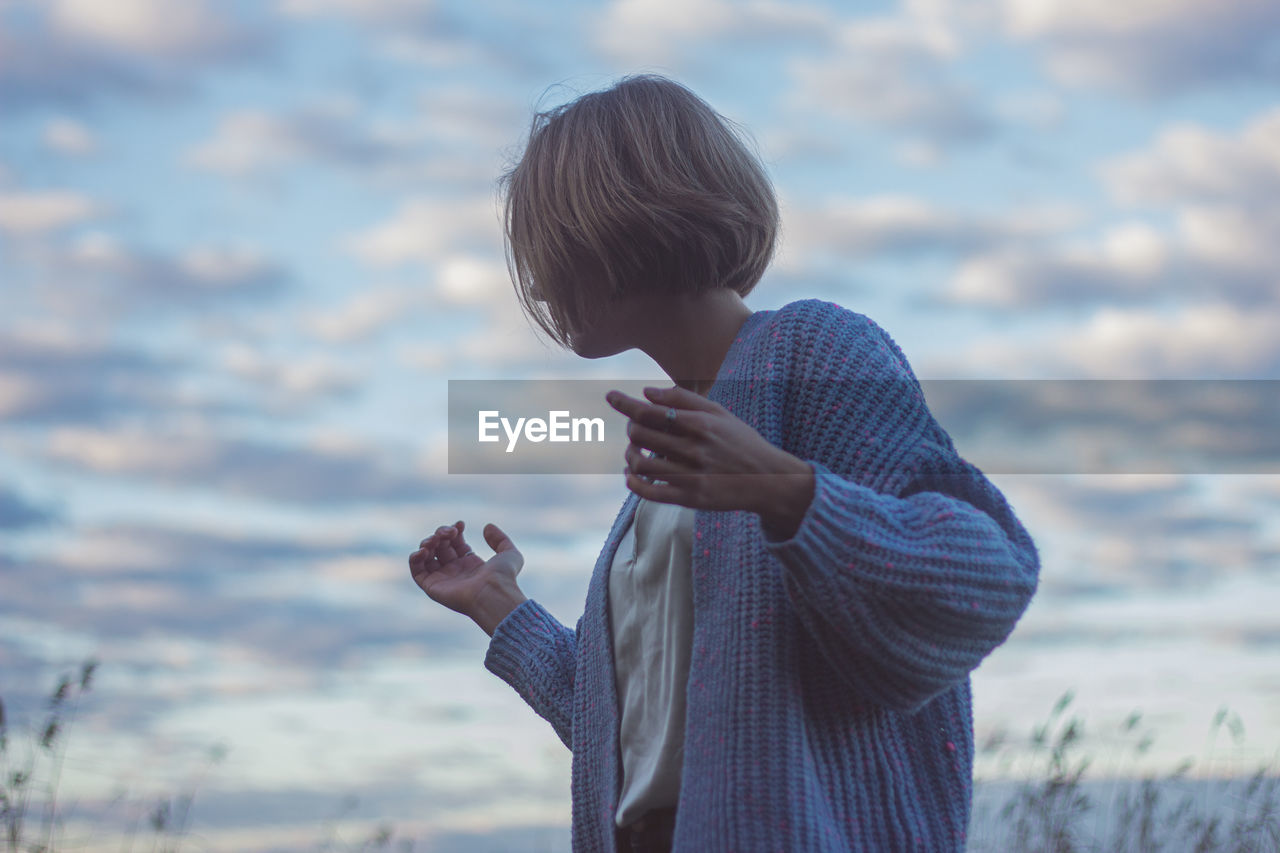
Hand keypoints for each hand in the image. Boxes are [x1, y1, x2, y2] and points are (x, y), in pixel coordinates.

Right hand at [409, 520, 526, 633]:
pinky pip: (416, 571)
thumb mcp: (509, 553)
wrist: (494, 593)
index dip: (454, 531)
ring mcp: (443, 579)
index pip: (455, 542)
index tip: (460, 524)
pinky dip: (414, 558)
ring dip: (427, 543)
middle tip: (449, 532)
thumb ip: (500, 539)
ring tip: (435, 540)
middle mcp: (455, 571)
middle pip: (440, 546)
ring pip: (426, 557)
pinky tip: (423, 550)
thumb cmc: (504, 577)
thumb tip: (487, 526)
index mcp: (470, 564)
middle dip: (441, 534)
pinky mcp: (432, 587)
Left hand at [605, 385, 814, 537]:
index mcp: (700, 424)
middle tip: (635, 429)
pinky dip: (633, 482)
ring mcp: (691, 476)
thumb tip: (647, 392)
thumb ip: (684, 399)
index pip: (650, 412)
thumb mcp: (719, 413)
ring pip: (640, 464)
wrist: (769, 481)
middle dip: (631, 428)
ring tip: (634, 451)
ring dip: (630, 455)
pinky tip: (631, 475)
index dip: (625, 403)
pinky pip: (649, 492)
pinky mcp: (690, 499)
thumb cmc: (741, 442)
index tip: (610, 396)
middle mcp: (694, 449)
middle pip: (640, 435)